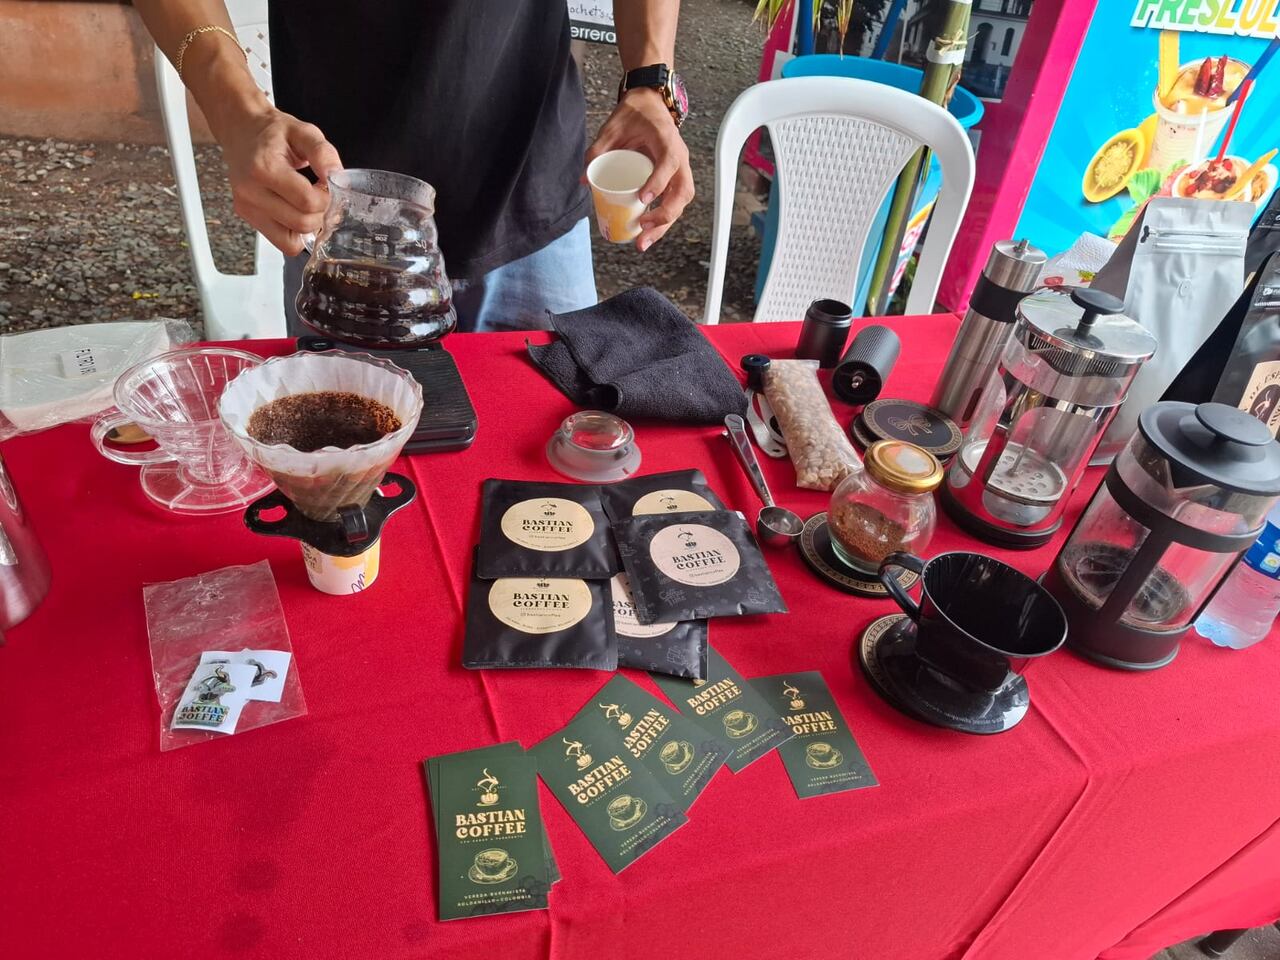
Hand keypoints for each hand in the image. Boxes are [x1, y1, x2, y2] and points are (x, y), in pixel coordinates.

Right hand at [217, 107, 342, 255]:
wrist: (242, 130)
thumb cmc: (273, 132)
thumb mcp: (304, 132)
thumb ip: (324, 154)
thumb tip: (339, 179)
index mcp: (264, 167)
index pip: (307, 201)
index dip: (326, 198)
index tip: (327, 186)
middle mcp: (251, 191)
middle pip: (301, 224)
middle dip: (320, 213)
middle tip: (320, 195)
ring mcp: (246, 207)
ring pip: (290, 240)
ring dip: (308, 227)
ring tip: (307, 203)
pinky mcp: (247, 216)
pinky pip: (280, 242)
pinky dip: (295, 234)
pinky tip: (296, 212)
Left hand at [585, 88, 692, 250]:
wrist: (650, 104)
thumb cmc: (634, 114)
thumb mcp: (612, 127)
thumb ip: (598, 150)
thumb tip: (583, 179)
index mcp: (667, 141)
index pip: (668, 164)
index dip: (658, 183)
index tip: (642, 199)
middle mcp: (679, 157)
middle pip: (681, 192)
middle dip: (664, 216)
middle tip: (642, 229)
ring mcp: (679, 169)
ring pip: (681, 202)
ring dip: (665, 224)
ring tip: (643, 241)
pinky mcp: (674, 178)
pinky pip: (674, 202)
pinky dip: (663, 220)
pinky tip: (647, 233)